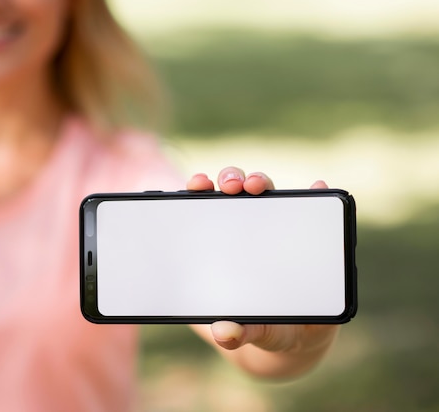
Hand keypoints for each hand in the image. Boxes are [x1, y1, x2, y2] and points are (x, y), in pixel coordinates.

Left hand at [187, 166, 337, 375]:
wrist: (298, 334)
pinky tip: (317, 186)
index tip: (196, 184)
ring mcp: (277, 230)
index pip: (206, 208)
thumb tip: (224, 333)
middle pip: (234, 193)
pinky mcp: (307, 235)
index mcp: (222, 244)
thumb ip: (236, 332)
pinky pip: (311, 208)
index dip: (199, 189)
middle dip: (230, 179)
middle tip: (230, 187)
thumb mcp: (248, 330)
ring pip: (266, 194)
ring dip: (260, 181)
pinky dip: (314, 193)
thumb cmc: (261, 325)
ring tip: (257, 185)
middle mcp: (247, 230)